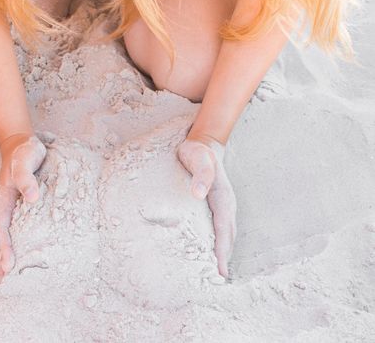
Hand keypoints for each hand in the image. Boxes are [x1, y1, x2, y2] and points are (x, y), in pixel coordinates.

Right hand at [0, 134, 46, 282]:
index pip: (0, 228)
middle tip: (7, 282)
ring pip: (9, 237)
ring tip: (10, 279)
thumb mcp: (25, 159)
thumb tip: (34, 198)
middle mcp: (5, 208)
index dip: (3, 248)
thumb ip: (27, 178)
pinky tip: (26, 258)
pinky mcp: (24, 210)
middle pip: (0, 238)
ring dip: (7, 256)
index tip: (8, 265)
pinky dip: (20, 246)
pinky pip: (20, 230)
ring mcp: (13, 210)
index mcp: (2, 200)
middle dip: (1, 259)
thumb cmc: (24, 153)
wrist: (22, 145)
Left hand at [177, 137, 236, 277]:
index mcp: (223, 199)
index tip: (219, 272)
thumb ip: (201, 175)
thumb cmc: (198, 152)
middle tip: (216, 283)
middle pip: (227, 238)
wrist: (203, 143)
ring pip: (224, 235)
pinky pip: (218, 229)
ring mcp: (222, 207)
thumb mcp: (199, 159)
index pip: (223, 231)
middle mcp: (226, 206)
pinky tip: (207, 253)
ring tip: (214, 275)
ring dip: (221, 253)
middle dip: (223, 259)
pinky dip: (216, 244)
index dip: (221, 252)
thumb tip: (198, 194)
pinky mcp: (215, 206)